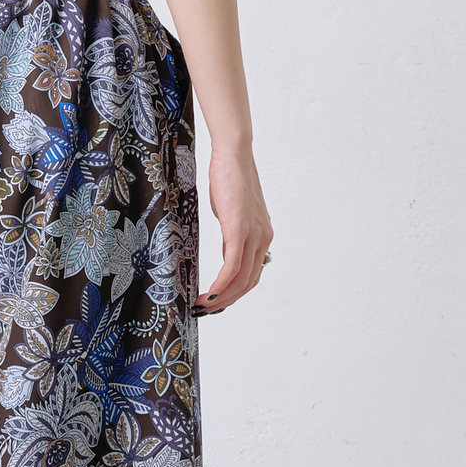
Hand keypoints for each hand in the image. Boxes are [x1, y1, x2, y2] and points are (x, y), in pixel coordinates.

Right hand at [194, 142, 272, 315]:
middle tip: (205, 311)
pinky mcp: (240, 230)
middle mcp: (263, 239)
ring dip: (222, 298)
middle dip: (226, 302)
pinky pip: (232, 267)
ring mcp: (253, 235)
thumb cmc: (229, 178)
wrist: (233, 155)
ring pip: (241, 280)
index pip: (251, 275)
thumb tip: (227, 250)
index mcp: (262, 236)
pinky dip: (222, 285)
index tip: (215, 303)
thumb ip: (233, 234)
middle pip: (248, 283)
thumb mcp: (231, 213)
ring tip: (202, 306)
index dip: (234, 294)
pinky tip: (209, 294)